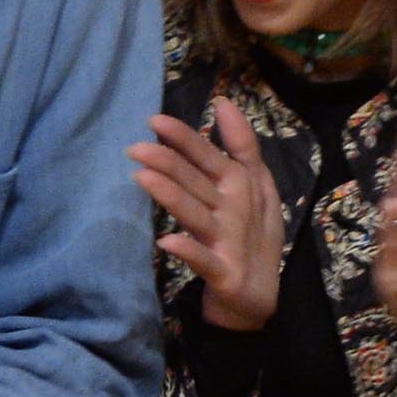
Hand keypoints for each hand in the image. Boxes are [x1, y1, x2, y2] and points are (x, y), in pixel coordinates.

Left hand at [129, 100, 283, 331]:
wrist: (261, 294)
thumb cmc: (252, 233)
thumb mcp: (257, 185)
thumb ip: (242, 144)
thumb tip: (223, 101)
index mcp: (241, 185)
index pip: (209, 156)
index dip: (185, 139)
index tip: (155, 121)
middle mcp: (235, 210)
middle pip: (197, 182)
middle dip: (169, 163)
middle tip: (135, 147)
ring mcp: (229, 242)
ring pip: (196, 215)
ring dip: (172, 197)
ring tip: (142, 178)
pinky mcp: (224, 273)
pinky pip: (203, 261)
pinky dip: (187, 252)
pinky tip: (166, 241)